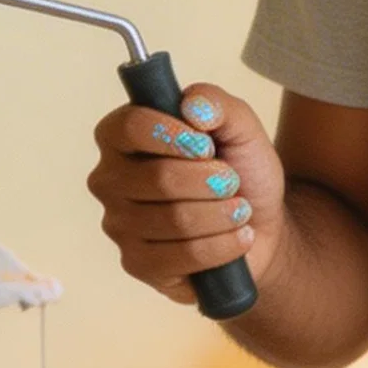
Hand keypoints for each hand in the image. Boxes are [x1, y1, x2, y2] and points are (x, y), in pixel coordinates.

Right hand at [87, 84, 286, 306]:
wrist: (258, 226)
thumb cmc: (239, 172)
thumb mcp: (240, 128)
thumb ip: (217, 103)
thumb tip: (192, 105)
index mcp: (122, 137)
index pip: (129, 127)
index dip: (174, 135)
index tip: (207, 145)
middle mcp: (110, 180)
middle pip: (159, 178)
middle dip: (212, 180)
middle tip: (231, 181)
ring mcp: (118, 224)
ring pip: (176, 219)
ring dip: (223, 214)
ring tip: (239, 210)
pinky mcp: (136, 263)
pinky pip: (182, 256)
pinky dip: (223, 245)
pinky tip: (238, 237)